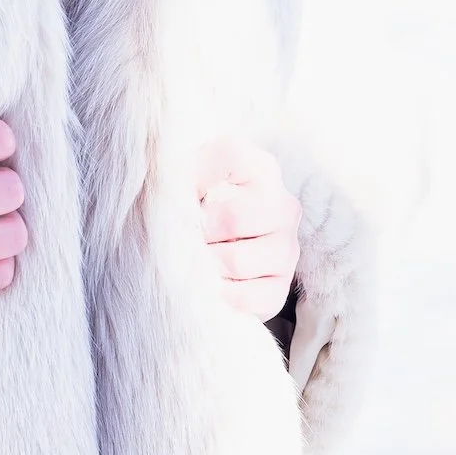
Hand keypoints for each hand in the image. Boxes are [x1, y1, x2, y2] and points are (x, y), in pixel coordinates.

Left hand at [191, 133, 300, 320]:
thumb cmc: (193, 204)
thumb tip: (168, 190)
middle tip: (177, 236)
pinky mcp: (280, 288)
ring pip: (237, 261)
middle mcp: (283, 205)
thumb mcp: (185, 177)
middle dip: (195, 231)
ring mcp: (287, 249)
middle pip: (232, 217)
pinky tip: (205, 285)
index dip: (193, 176)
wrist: (211, 249)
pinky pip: (245, 298)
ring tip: (189, 260)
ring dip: (203, 265)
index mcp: (260, 168)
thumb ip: (176, 172)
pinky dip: (217, 295)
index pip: (229, 156)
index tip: (173, 193)